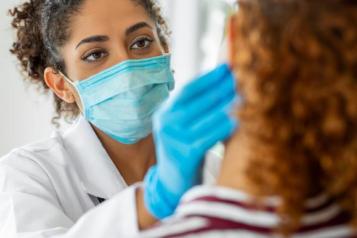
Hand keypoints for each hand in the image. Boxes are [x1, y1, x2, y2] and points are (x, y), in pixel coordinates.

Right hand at [144, 63, 237, 218]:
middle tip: (241, 78)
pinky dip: (223, 128)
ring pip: (204, 118)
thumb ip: (194, 108)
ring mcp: (172, 140)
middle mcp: (165, 124)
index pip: (188, 90)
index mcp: (164, 113)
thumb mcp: (183, 126)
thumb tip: (221, 84)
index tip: (227, 68)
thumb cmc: (185, 150)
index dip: (208, 78)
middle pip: (197, 101)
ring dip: (226, 105)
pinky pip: (207, 138)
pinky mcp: (183, 156)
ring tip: (244, 96)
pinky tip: (237, 120)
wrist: (172, 183)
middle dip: (221, 88)